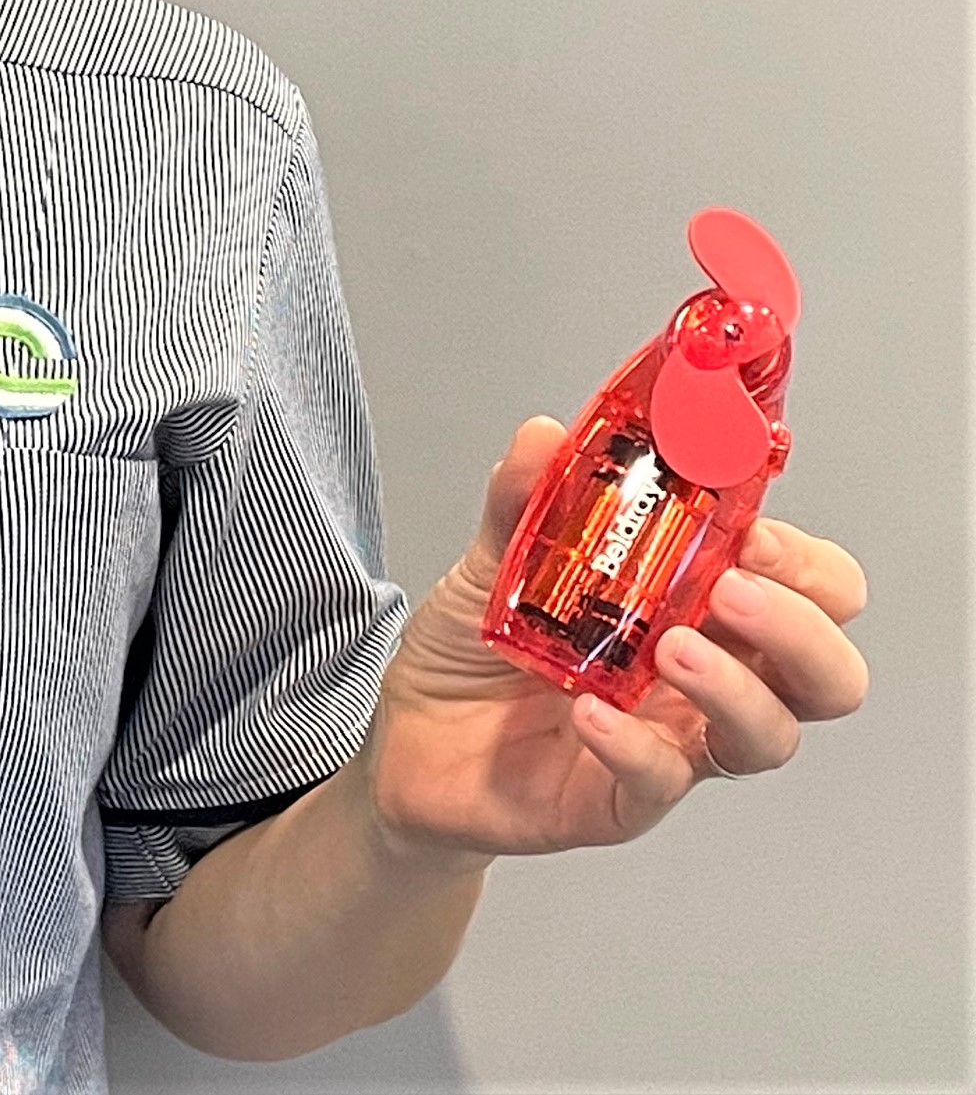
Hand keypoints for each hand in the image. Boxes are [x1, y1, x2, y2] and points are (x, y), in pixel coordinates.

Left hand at [358, 416, 867, 865]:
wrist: (409, 732)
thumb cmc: (477, 647)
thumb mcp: (496, 558)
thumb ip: (524, 498)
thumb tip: (542, 435)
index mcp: (696, 603)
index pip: (810, 587)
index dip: (803, 562)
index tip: (753, 533)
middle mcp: (705, 676)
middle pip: (824, 673)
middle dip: (800, 631)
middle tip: (732, 593)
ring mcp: (673, 740)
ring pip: (767, 736)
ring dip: (735, 689)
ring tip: (671, 650)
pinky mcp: (622, 797)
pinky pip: (658, 781)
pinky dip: (635, 748)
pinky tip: (591, 714)